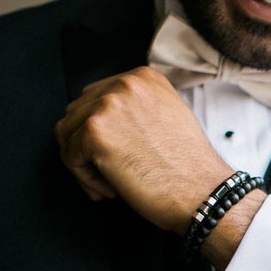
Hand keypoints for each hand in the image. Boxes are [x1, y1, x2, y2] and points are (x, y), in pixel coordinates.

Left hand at [54, 67, 231, 231]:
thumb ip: (137, 108)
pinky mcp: (95, 133)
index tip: (118, 155)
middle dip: (88, 147)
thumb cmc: (188, 167)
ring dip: (84, 163)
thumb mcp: (167, 116)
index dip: (102, 132)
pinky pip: (69, 157)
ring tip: (112, 183)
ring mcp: (108, 105)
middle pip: (76, 113)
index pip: (96, 97)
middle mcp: (125, 84)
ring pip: (67, 134)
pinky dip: (85, 180)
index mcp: (143, 77)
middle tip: (114, 174)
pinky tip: (112, 189)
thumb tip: (102, 117)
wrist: (203, 193)